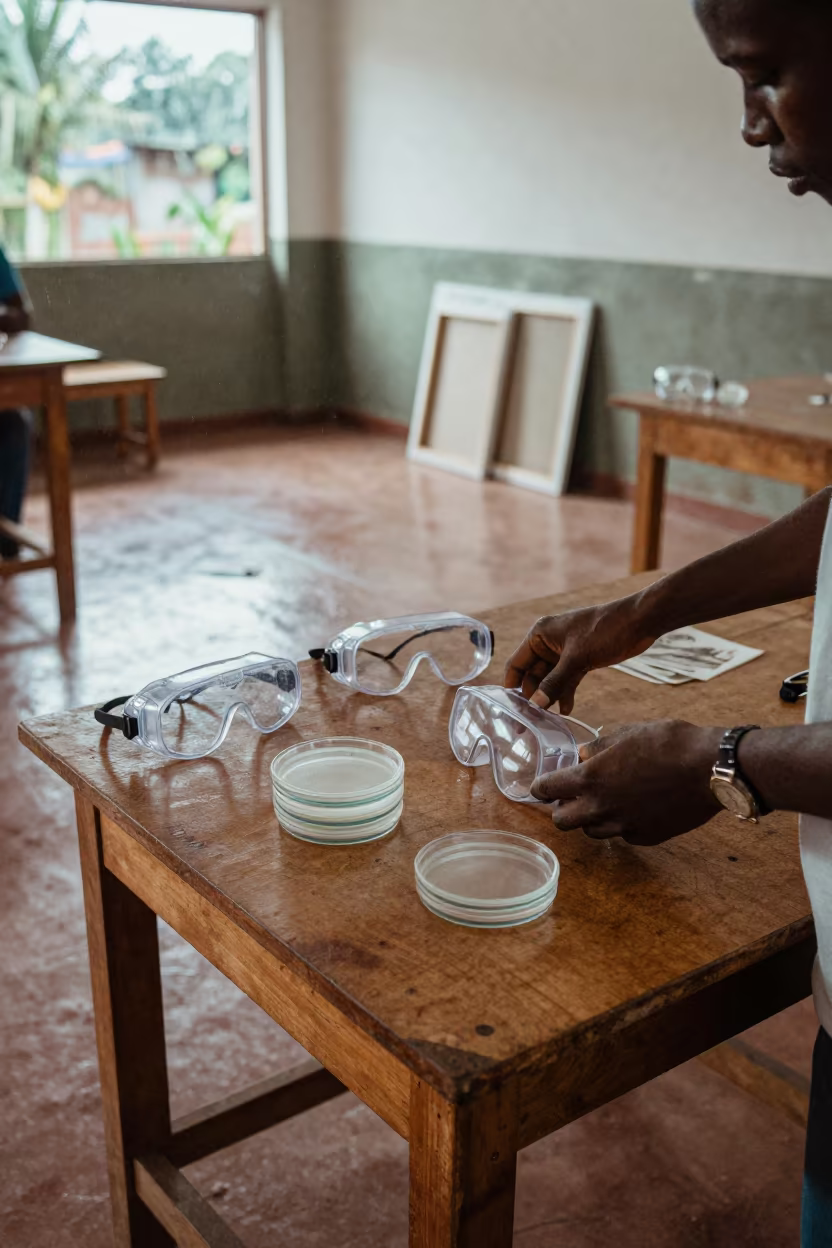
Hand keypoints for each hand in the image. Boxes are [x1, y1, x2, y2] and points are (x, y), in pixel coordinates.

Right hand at [504, 596, 657, 712]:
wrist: (638, 622)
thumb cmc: (605, 630)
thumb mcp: (577, 658)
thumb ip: (554, 682)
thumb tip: (536, 704)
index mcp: (540, 634)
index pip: (517, 663)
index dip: (512, 686)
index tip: (510, 709)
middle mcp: (548, 643)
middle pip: (533, 674)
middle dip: (533, 696)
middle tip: (530, 721)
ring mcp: (565, 652)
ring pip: (550, 680)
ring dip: (550, 697)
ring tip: (547, 720)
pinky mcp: (580, 660)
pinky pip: (566, 680)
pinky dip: (565, 693)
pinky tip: (566, 710)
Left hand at [530, 721, 723, 844]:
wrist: (710, 769)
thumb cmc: (670, 743)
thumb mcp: (629, 733)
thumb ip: (599, 747)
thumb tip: (582, 754)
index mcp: (591, 779)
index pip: (547, 790)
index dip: (541, 787)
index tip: (541, 785)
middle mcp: (602, 808)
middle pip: (562, 822)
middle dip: (561, 809)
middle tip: (572, 795)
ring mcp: (624, 826)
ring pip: (591, 832)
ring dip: (590, 818)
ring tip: (605, 800)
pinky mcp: (645, 837)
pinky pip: (621, 835)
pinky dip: (620, 824)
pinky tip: (634, 807)